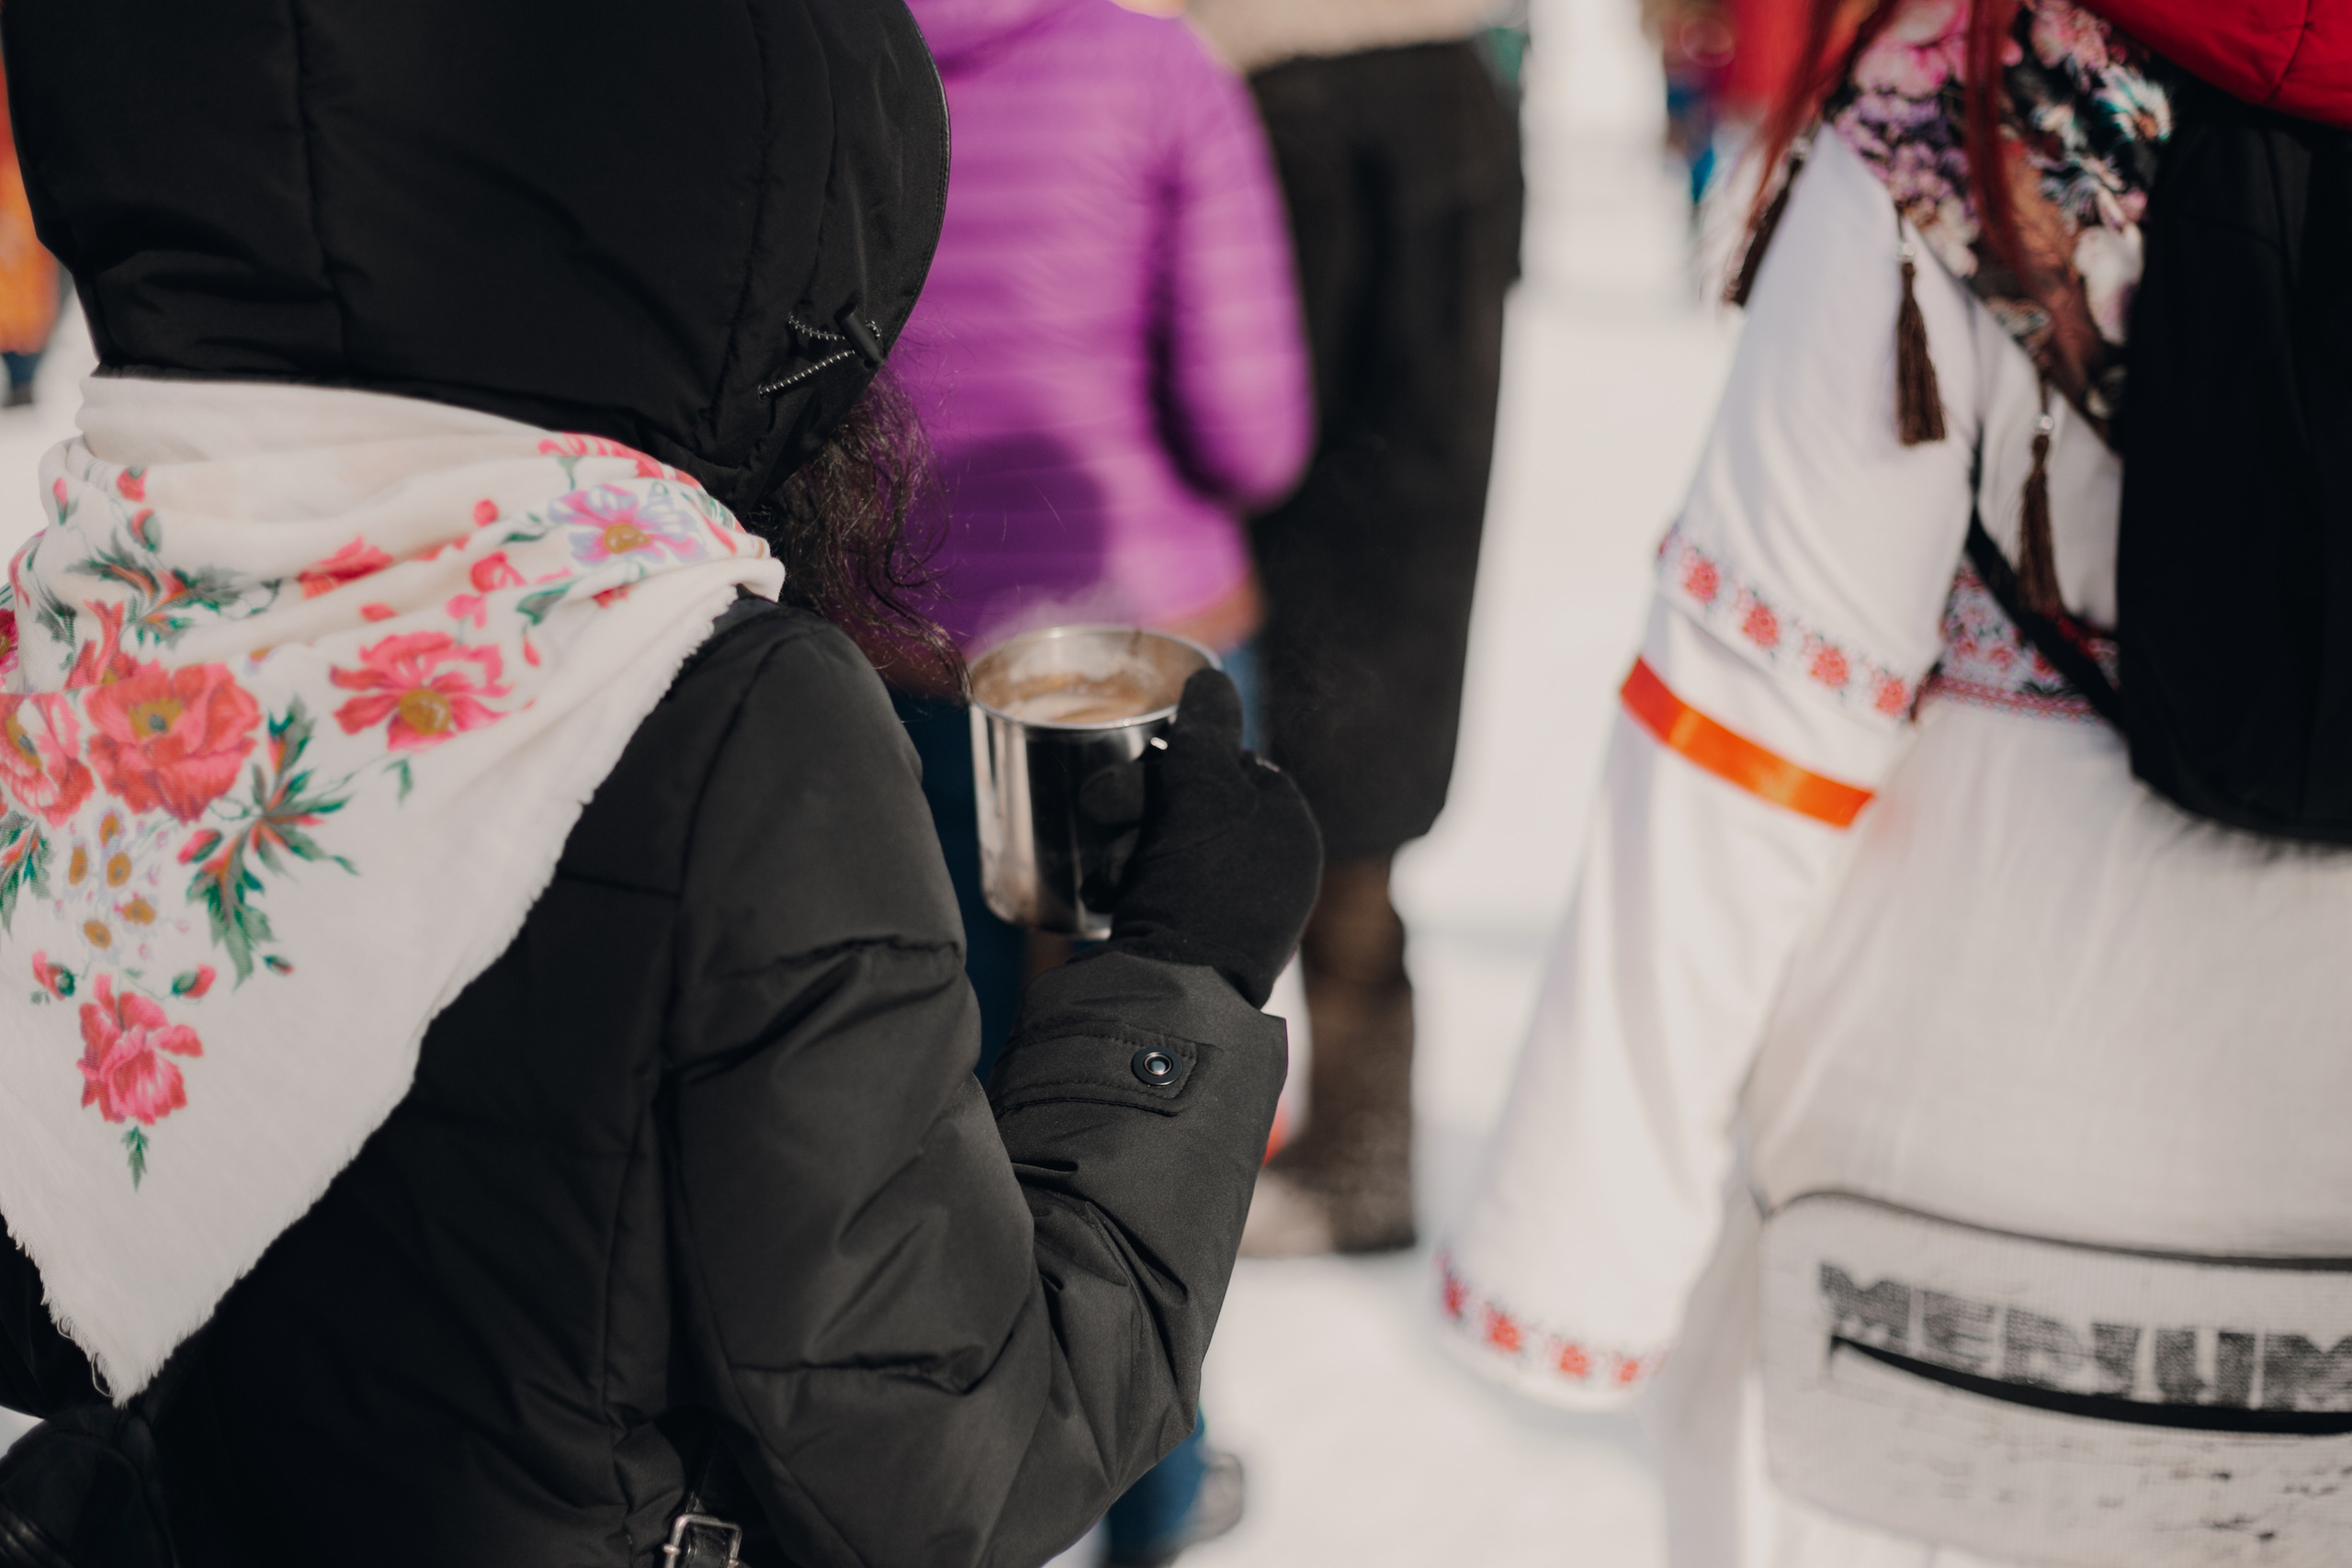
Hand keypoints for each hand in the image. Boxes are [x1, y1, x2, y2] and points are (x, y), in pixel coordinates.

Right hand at [1086, 669, 1320, 1006]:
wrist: (1172, 997)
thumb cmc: (1198, 882)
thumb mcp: (1202, 785)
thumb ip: (1205, 727)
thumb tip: (1212, 678)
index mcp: (1291, 830)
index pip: (1234, 766)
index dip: (1182, 756)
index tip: (1144, 759)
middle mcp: (1272, 872)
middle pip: (1194, 806)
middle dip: (1138, 801)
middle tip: (1100, 807)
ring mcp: (1235, 914)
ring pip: (1167, 848)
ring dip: (1125, 845)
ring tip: (1105, 865)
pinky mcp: (1195, 948)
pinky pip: (1157, 893)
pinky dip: (1128, 886)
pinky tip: (1106, 895)